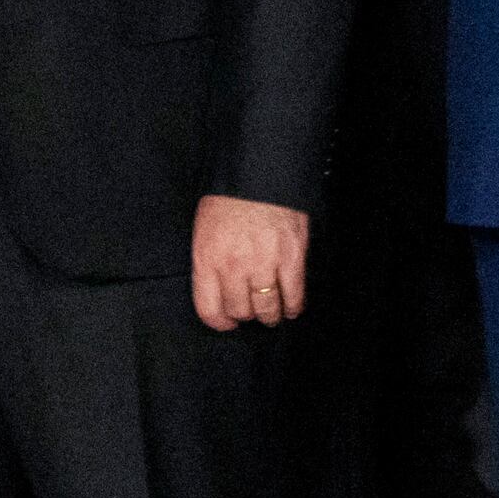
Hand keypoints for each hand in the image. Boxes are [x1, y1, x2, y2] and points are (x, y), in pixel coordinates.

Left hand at [190, 196, 311, 332]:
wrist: (259, 174)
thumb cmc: (230, 198)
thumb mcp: (204, 231)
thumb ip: (209, 261)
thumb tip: (218, 286)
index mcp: (207, 260)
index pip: (209, 308)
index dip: (220, 322)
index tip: (226, 323)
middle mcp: (233, 267)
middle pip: (240, 310)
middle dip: (246, 315)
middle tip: (252, 313)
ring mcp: (264, 264)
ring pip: (267, 307)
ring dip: (270, 315)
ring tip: (272, 315)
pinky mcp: (291, 258)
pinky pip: (293, 293)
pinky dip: (293, 305)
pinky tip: (292, 308)